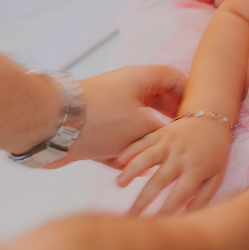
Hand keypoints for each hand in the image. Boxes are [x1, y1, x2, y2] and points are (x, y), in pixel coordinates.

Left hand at [49, 64, 185, 168]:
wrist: (50, 127)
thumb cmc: (101, 120)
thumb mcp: (142, 128)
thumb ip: (164, 135)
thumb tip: (174, 143)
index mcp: (140, 79)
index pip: (173, 78)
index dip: (188, 95)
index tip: (197, 114)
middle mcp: (125, 90)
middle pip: (156, 101)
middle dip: (169, 122)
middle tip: (183, 138)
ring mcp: (108, 108)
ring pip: (136, 123)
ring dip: (147, 142)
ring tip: (160, 159)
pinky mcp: (93, 128)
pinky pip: (118, 138)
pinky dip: (126, 152)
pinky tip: (132, 171)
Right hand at [115, 115, 231, 214]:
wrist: (212, 119)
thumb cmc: (214, 152)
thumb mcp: (216, 175)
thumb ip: (204, 196)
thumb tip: (188, 216)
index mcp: (196, 169)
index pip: (179, 195)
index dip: (166, 211)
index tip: (154, 225)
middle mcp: (181, 157)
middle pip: (160, 180)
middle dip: (144, 199)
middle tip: (130, 216)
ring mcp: (169, 143)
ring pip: (148, 157)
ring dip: (132, 170)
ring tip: (119, 184)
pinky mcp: (160, 132)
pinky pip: (143, 141)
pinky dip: (131, 150)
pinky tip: (119, 161)